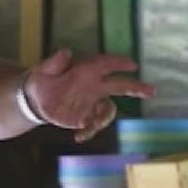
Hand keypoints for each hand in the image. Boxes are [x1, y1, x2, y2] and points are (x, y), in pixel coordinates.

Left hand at [27, 48, 153, 141]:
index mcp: (86, 71)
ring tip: (90, 125)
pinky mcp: (86, 117)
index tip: (133, 65)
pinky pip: (94, 124)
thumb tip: (66, 51)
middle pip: (119, 85)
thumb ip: (55, 62)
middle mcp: (94, 86)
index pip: (106, 65)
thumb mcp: (44, 70)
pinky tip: (78, 136)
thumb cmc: (42, 80)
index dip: (119, 64)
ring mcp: (92, 102)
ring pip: (108, 109)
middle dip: (136, 87)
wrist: (35, 99)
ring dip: (104, 118)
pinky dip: (89, 131)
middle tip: (152, 91)